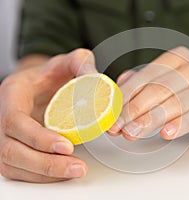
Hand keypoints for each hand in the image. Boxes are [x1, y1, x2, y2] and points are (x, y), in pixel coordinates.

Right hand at [0, 49, 96, 182]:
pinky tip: (64, 173)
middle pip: (11, 149)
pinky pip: (19, 169)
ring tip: (75, 171)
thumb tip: (97, 79)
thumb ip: (81, 63)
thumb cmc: (51, 75)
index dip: (38, 137)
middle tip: (77, 166)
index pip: (15, 120)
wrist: (40, 84)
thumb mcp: (67, 61)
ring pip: (13, 164)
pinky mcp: (12, 148)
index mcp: (13, 93)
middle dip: (45, 163)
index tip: (67, 146)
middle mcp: (2, 116)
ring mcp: (4, 135)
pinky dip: (42, 175)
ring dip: (45, 173)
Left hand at [108, 46, 188, 140]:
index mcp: (178, 57)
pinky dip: (180, 125)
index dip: (128, 94)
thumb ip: (139, 83)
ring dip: (152, 120)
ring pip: (177, 103)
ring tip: (134, 133)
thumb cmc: (182, 91)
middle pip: (161, 88)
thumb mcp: (161, 82)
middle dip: (136, 109)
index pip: (149, 74)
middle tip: (120, 127)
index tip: (113, 114)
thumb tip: (117, 87)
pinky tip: (165, 133)